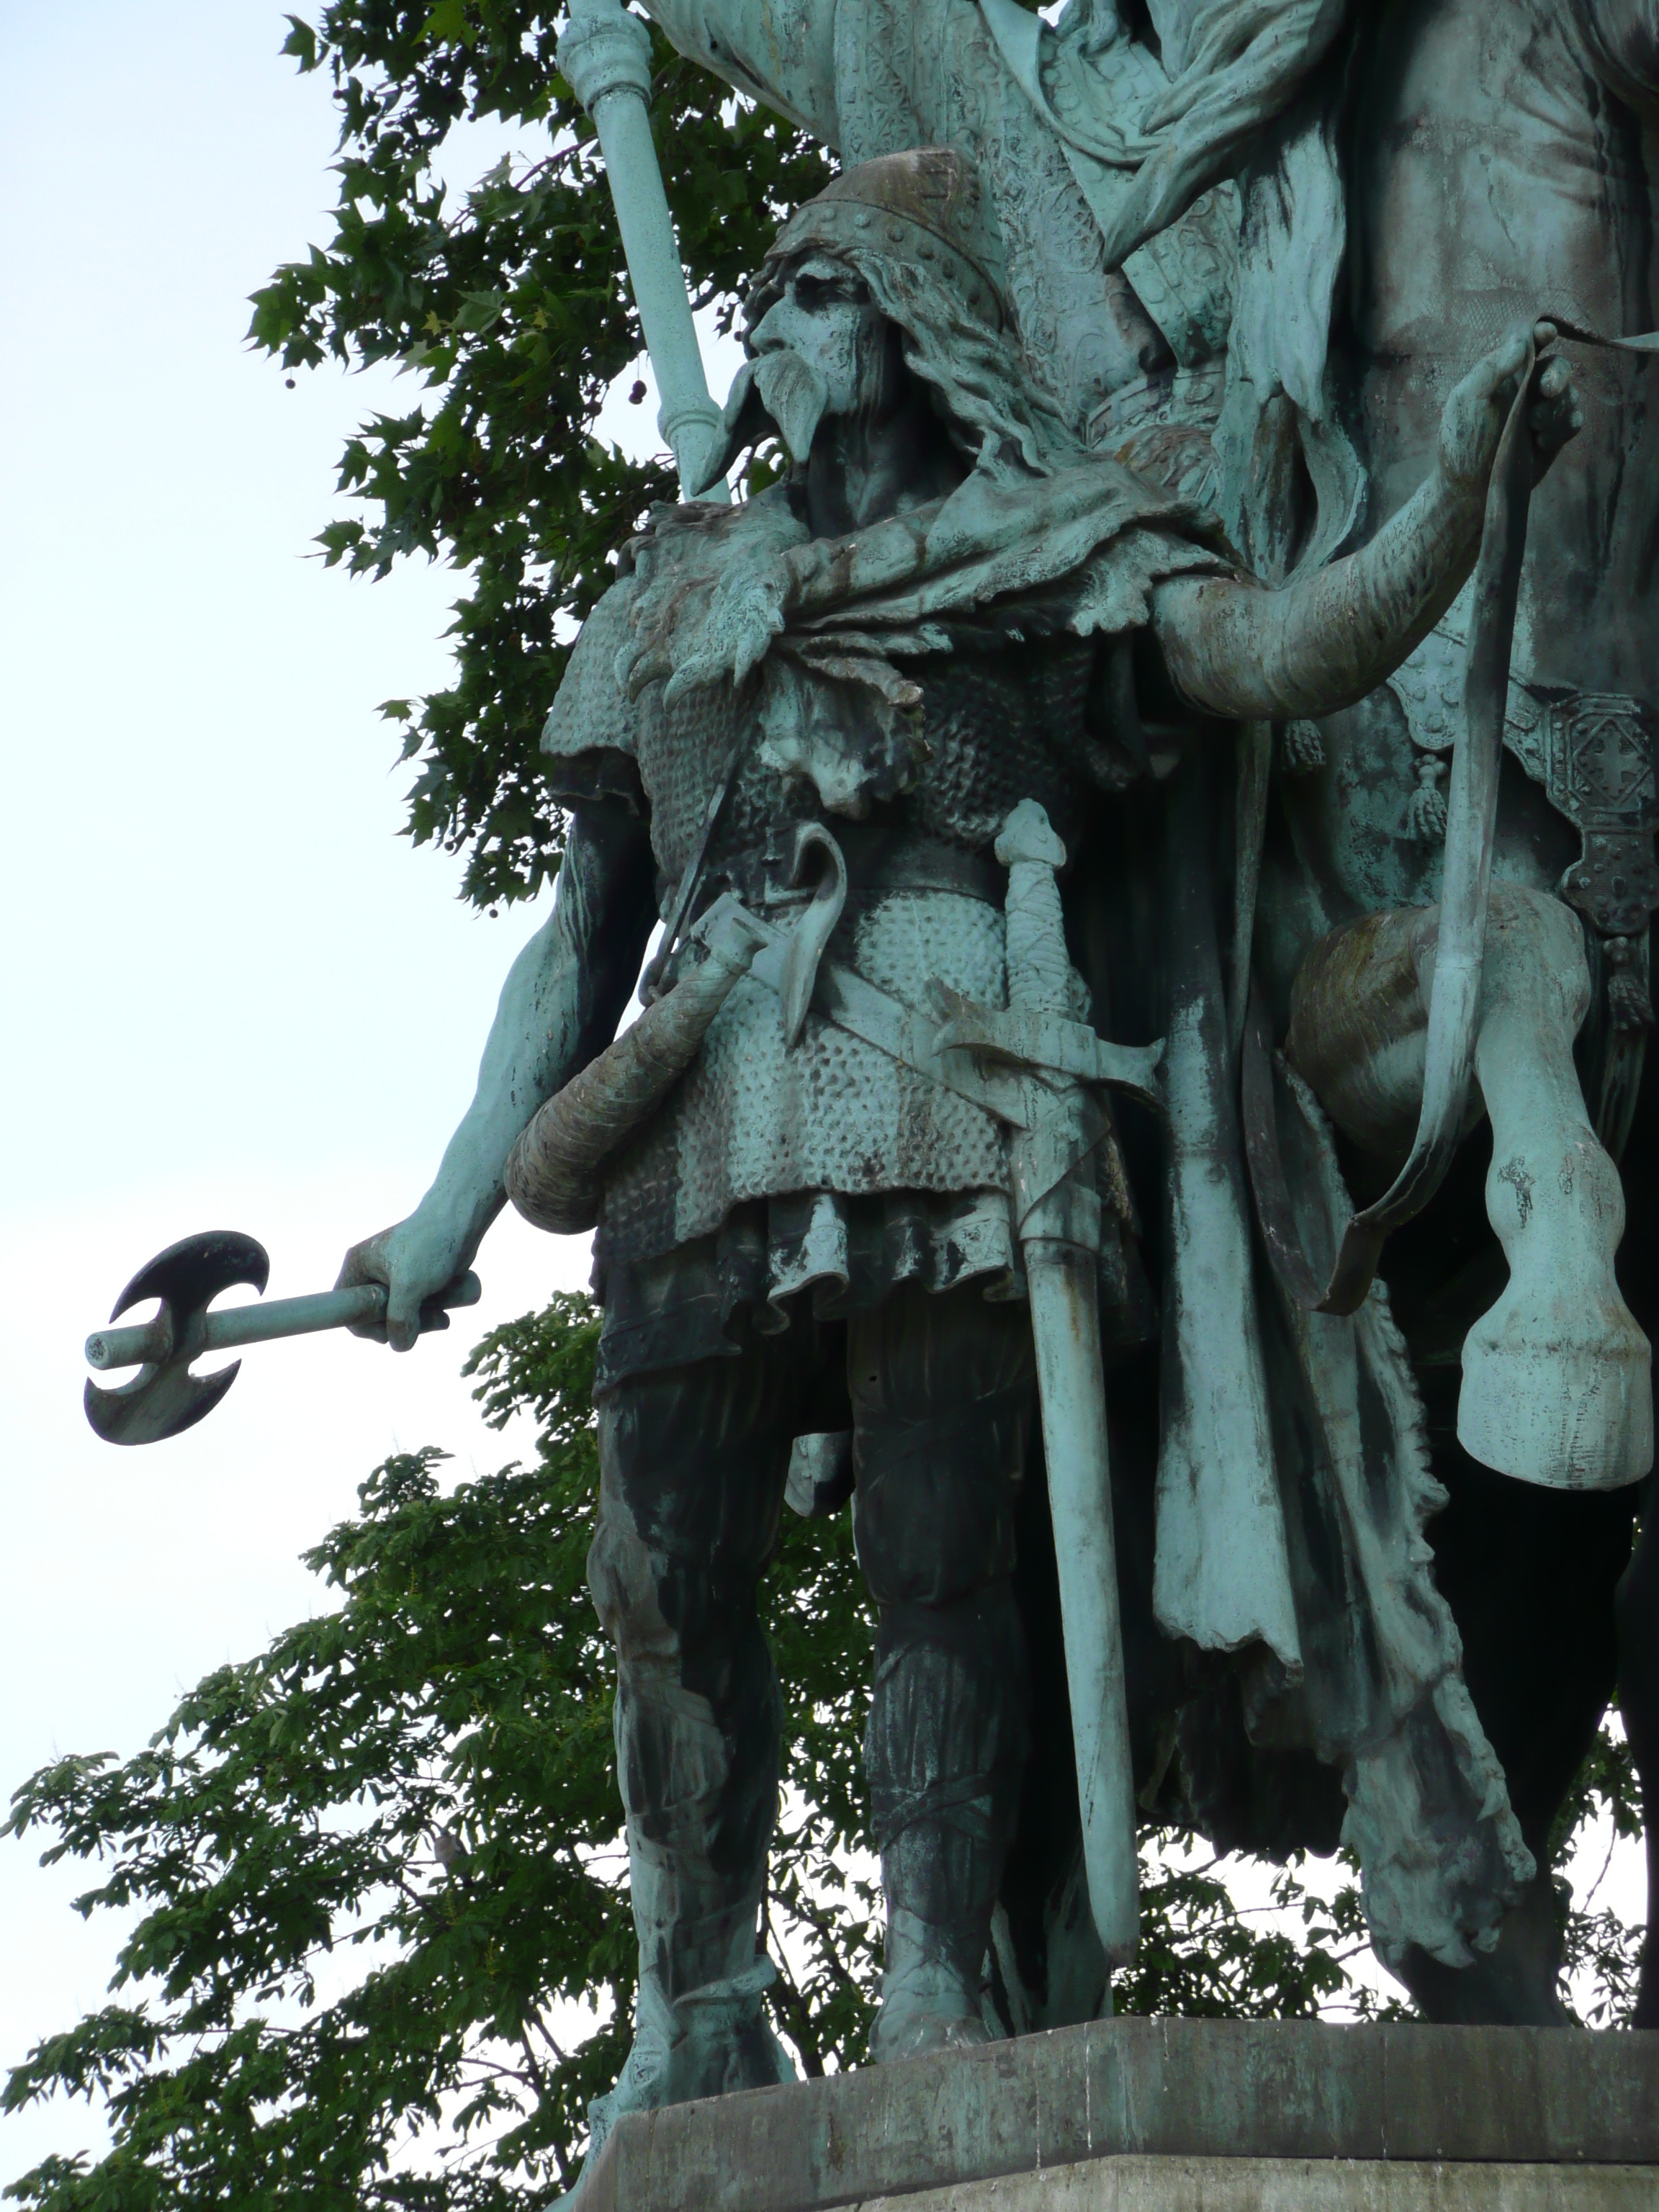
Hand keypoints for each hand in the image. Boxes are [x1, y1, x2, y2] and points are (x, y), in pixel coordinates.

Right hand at [336, 1206, 477, 1352]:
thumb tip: (399, 1346)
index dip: (366, 1328)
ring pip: (399, 1316)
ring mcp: (394, 1278)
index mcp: (358, 1267)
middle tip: (424, 1325)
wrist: (460, 1221)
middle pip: (376, 1318)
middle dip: (401, 1326)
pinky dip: (429, 1314)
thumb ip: (400, 1318)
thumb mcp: (410, 1285)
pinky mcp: (415, 1280)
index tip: (390, 1332)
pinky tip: (445, 1313)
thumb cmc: (429, 1246)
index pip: (347, 1311)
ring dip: (420, 1323)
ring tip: (443, 1318)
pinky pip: (416, 1308)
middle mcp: (372, 1273)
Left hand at [1437, 321, 1582, 497]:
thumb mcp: (1465, 403)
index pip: (1529, 345)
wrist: (1470, 489)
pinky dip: (1564, 428)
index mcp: (1504, 375)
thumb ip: (1489, 370)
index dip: (1542, 334)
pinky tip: (1542, 443)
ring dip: (1556, 409)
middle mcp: (1526, 390)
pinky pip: (1574, 420)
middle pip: (1558, 366)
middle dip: (1557, 375)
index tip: (1547, 333)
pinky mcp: (1554, 436)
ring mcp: (1542, 412)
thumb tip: (1519, 343)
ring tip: (1533, 429)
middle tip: (1546, 391)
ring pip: (1569, 394)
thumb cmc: (1462, 444)